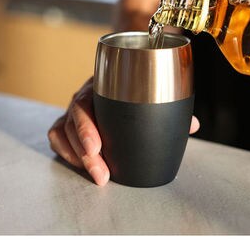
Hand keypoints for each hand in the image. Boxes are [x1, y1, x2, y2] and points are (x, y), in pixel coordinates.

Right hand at [48, 77, 199, 185]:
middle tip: (101, 173)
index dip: (87, 127)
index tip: (97, 148)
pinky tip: (80, 166)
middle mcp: (82, 98)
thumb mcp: (148, 92)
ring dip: (77, 157)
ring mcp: (72, 111)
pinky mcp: (66, 124)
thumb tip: (192, 126)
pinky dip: (66, 153)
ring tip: (97, 176)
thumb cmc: (133, 87)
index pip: (85, 103)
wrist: (117, 74)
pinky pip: (57, 137)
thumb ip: (168, 109)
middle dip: (85, 152)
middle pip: (73, 123)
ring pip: (62, 132)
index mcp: (99, 85)